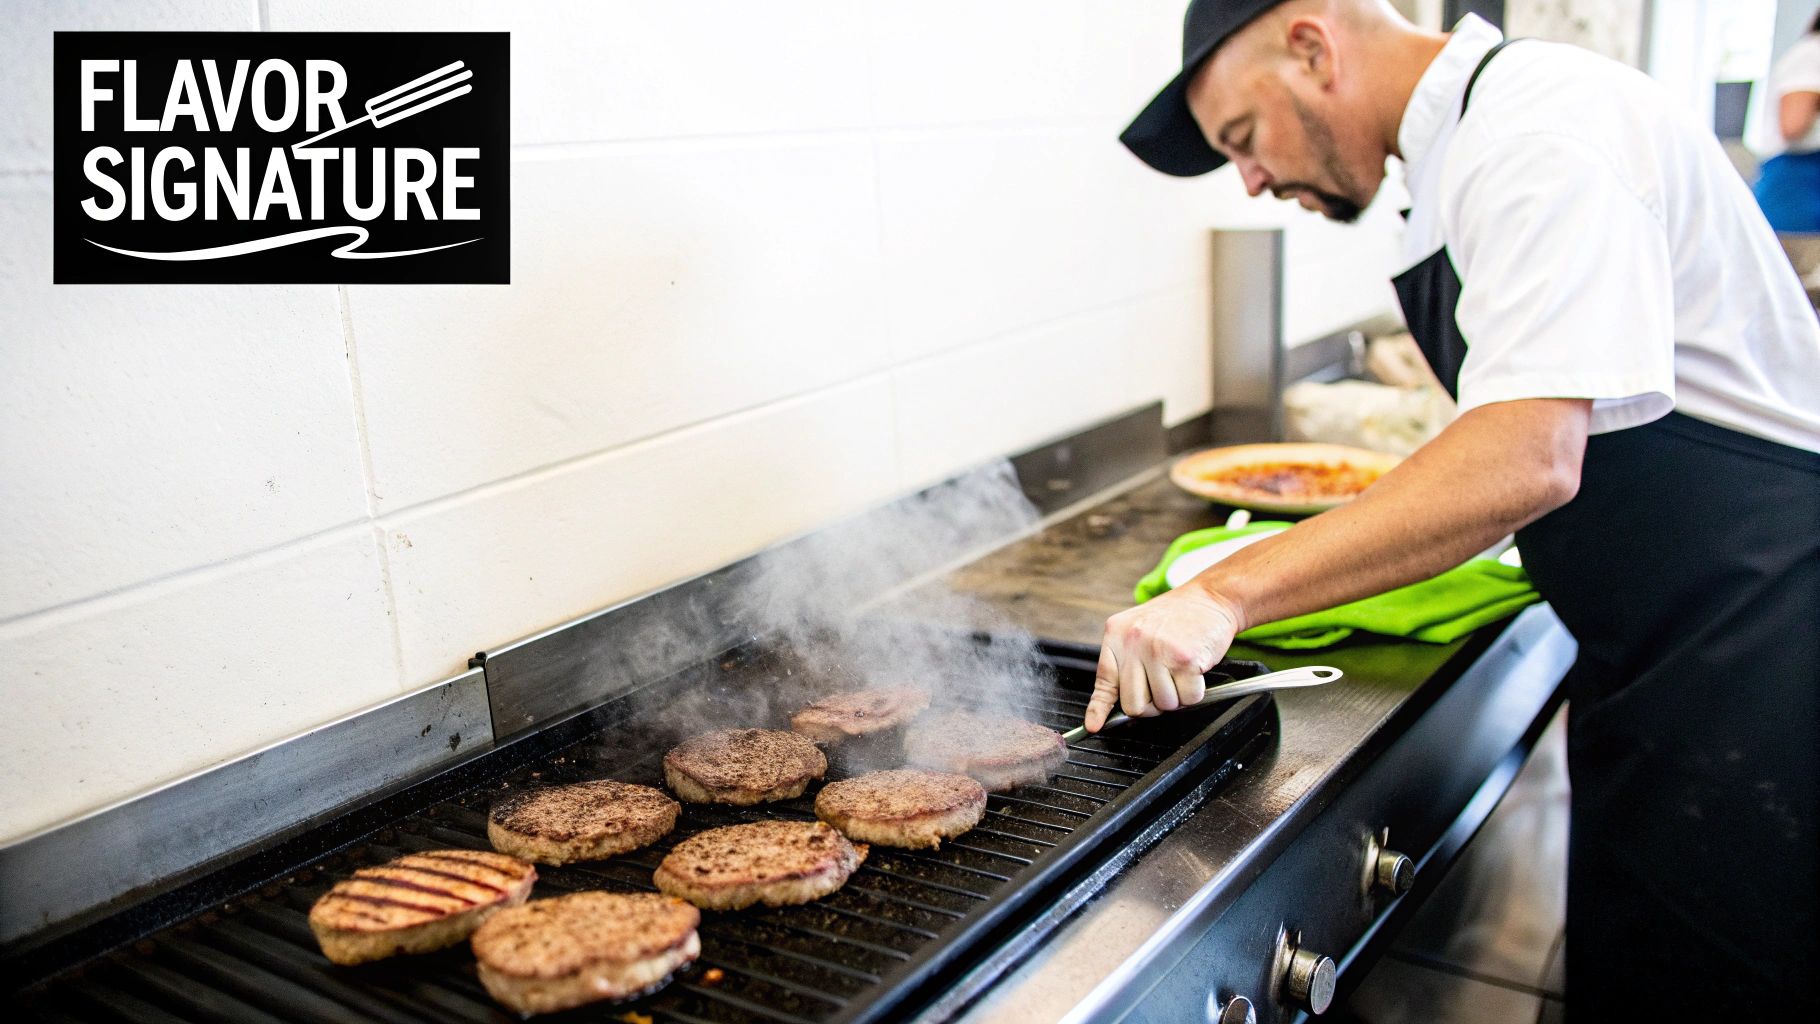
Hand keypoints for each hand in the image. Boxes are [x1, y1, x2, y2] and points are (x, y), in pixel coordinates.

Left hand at [1084, 583, 1241, 732]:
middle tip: (1164, 685)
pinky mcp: (1185, 659)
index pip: (1104, 681)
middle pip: (1134, 705)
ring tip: (1180, 671)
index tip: (1094, 726)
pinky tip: (1195, 669)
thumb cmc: (1177, 617)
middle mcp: (1133, 642)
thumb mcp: (1139, 630)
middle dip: (1153, 704)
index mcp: (1116, 634)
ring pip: (1164, 705)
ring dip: (1177, 696)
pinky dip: (1196, 692)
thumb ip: (1126, 662)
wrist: (1210, 598)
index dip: (1098, 709)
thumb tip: (1114, 705)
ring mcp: (1158, 650)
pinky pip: (1189, 698)